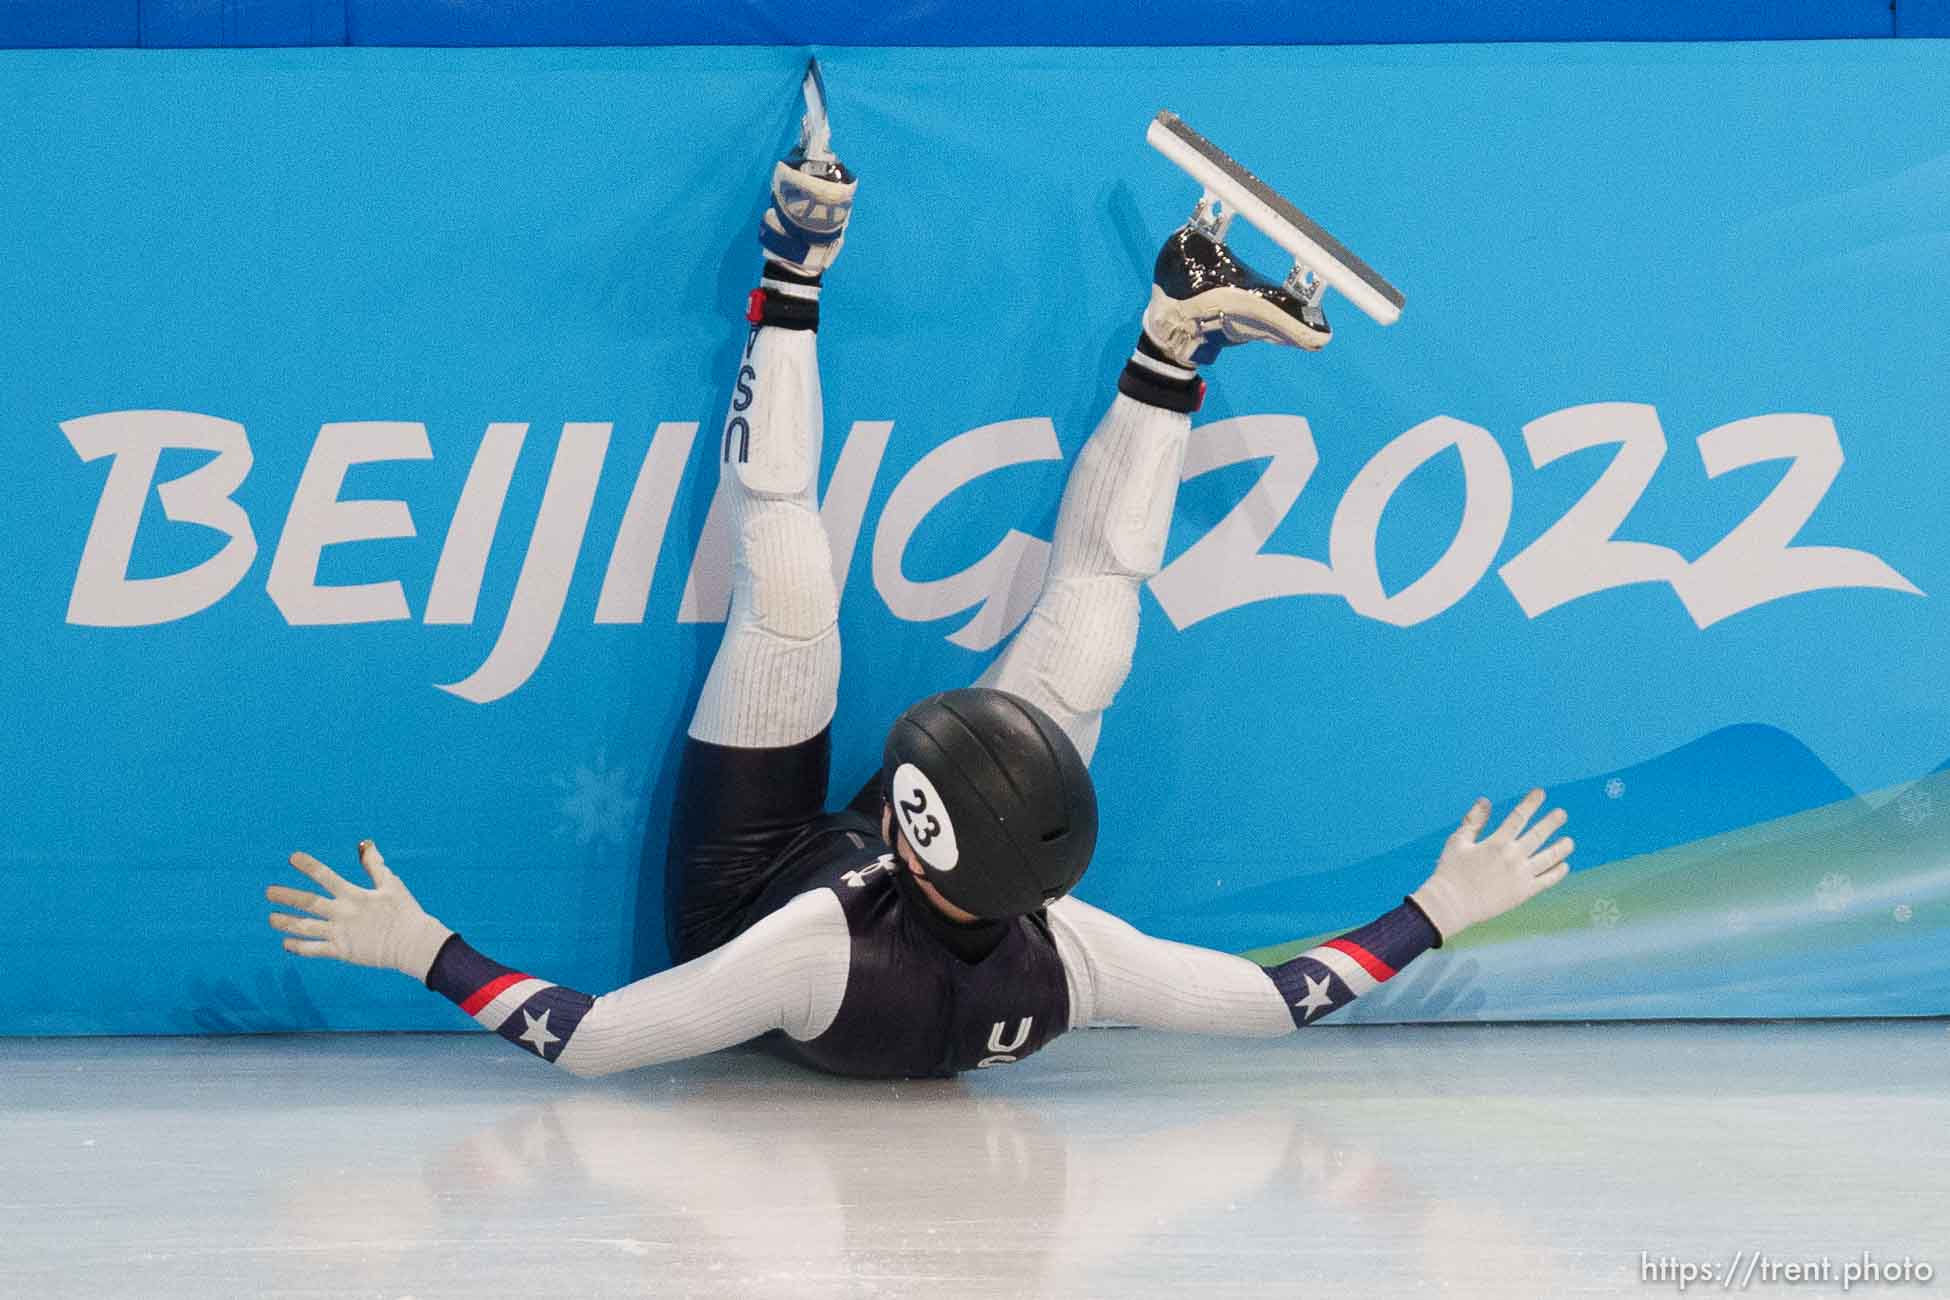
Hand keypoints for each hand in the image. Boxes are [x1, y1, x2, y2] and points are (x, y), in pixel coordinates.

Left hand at [267, 840, 452, 980]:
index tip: (293, 858)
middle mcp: (343, 914)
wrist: (413, 944)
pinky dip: (298, 947)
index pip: (326, 876)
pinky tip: (286, 943)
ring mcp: (340, 934)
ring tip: (271, 918)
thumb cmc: (405, 911)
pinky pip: (314, 950)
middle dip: (287, 896)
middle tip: (268, 892)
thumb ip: (374, 864)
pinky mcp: (342, 952)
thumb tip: (364, 843)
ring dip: (286, 922)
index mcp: (354, 895)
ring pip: (306, 927)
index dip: (308, 866)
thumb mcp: (391, 884)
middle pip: (308, 903)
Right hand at [1409, 790, 1572, 941]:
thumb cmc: (1451, 871)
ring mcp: (1521, 875)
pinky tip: (1564, 866)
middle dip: (1551, 822)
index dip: (1531, 803)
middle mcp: (1513, 856)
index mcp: (1496, 842)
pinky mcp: (1524, 892)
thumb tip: (1485, 801)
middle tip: (1562, 814)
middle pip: (1538, 835)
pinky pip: (1546, 881)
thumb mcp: (1458, 841)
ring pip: (1548, 858)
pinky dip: (1557, 873)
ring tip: (1570, 842)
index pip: (1518, 817)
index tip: (1540, 793)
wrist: (1452, 904)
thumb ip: (1474, 821)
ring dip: (1561, 848)